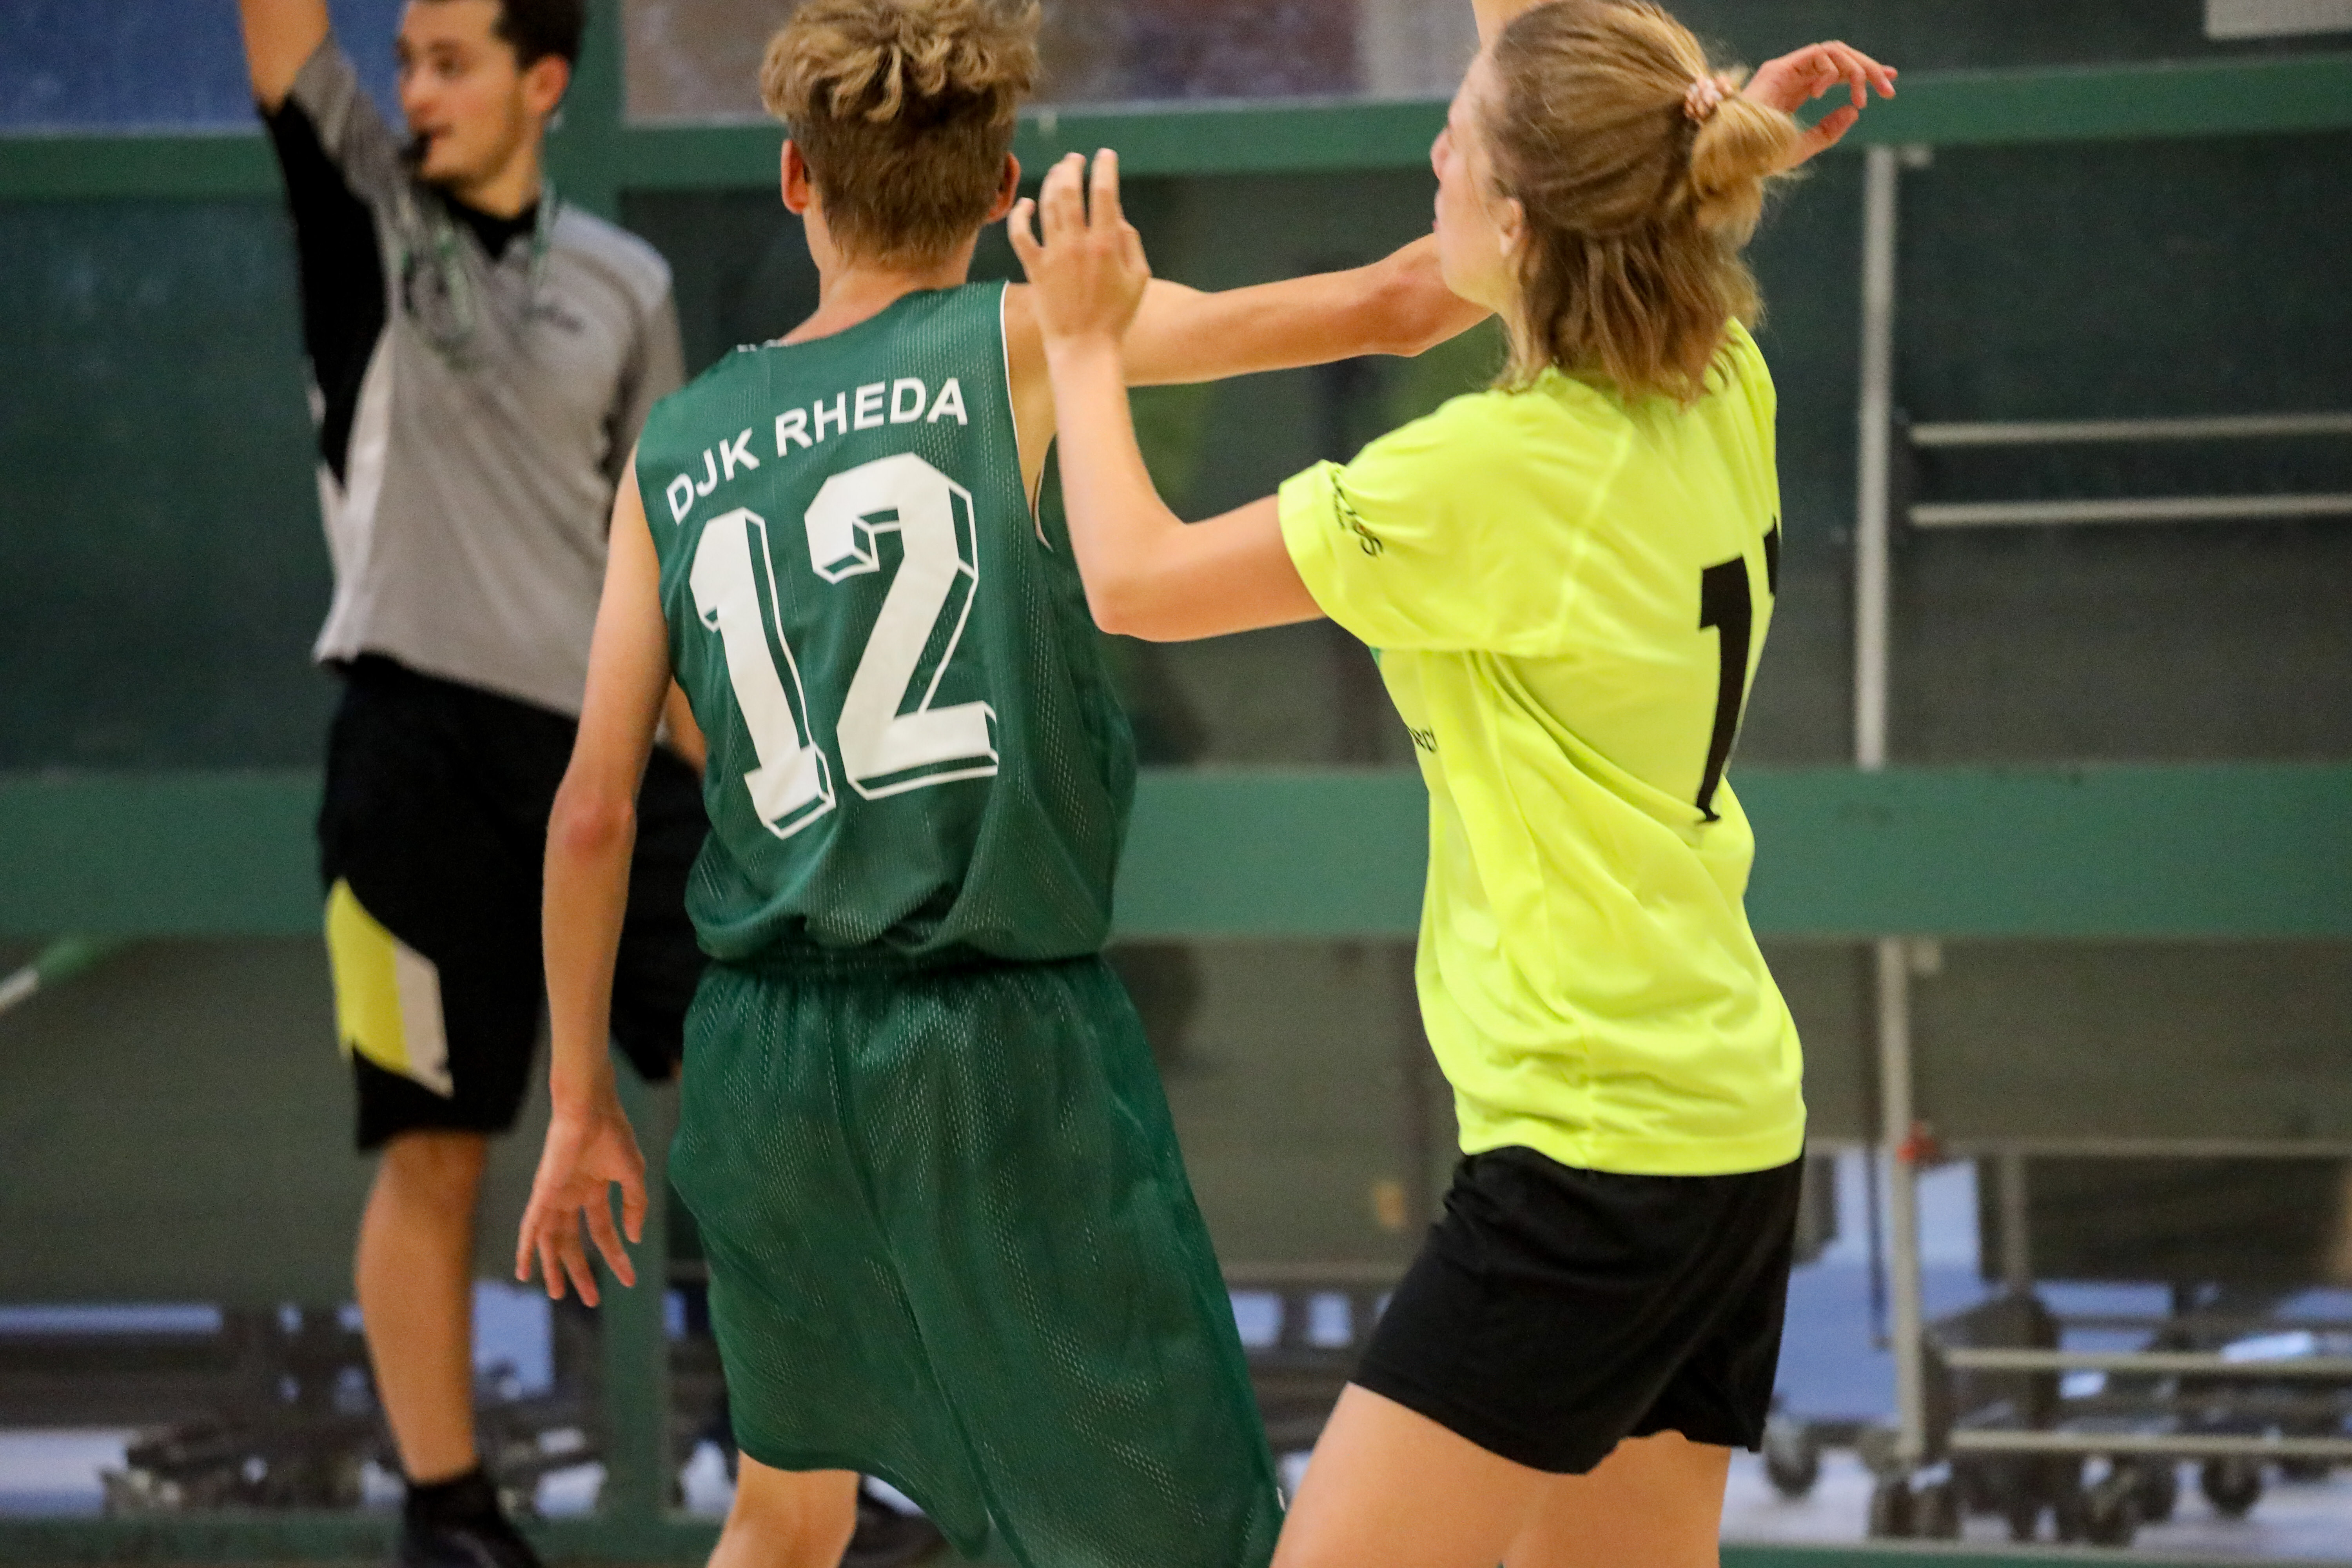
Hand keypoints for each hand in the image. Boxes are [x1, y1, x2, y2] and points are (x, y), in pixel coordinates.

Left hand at [514, 1088, 646, 1305]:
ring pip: (551, 1241)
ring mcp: (556, 1196)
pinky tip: (524, 1270)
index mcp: (594, 1191)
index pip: (604, 1232)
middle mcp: (572, 1198)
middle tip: (589, 1300)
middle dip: (581, 1271)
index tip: (629, 1280)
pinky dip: (526, 1248)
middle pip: (573, 1243)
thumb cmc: (613, 1134)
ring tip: (558, 1294)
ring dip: (553, 1268)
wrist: (591, 1108)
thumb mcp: (632, 1175)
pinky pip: (530, 1226)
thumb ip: (634, 1206)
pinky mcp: (542, 1192)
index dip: (617, 1256)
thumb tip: (634, 1238)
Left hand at [1008, 150, 1150, 346]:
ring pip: (1046, 205)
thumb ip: (1130, 241)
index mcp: (1106, 244)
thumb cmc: (1116, 317)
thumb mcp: (1139, 278)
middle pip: (1069, 190)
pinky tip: (1027, 204)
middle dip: (1072, 167)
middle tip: (1075, 159)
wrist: (1083, 348)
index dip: (1104, 168)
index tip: (1105, 156)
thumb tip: (1115, 215)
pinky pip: (1021, 235)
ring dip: (1051, 182)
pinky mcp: (1034, 268)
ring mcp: (1053, 255)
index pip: (1104, 193)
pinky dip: (1021, 215)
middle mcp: (1077, 244)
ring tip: (1058, 171)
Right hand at [1745, 42, 1897, 169]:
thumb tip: (1854, 110)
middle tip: (1888, 86)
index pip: (1838, 71)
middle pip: (1841, 58)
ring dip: (1856, 69)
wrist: (1734, 157)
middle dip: (1869, 68)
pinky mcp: (1780, 68)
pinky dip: (1830, 70)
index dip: (1866, 72)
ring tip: (1864, 95)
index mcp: (1798, 90)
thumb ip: (1828, 131)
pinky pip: (1818, 54)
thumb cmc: (1760, 157)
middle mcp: (1794, 76)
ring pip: (1833, 51)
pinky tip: (1827, 93)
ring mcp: (1786, 70)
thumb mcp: (1802, 147)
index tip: (1889, 82)